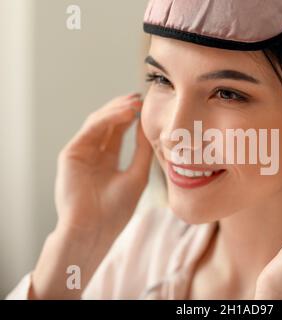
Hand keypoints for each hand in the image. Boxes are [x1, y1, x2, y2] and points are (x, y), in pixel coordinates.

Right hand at [55, 93, 152, 238]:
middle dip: (122, 108)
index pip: (117, 132)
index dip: (130, 117)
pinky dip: (108, 118)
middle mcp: (93, 155)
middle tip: (139, 97)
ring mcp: (81, 153)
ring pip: (98, 123)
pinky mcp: (71, 154)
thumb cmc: (117, 209)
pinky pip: (91, 130)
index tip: (145, 105)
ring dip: (116, 110)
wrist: (95, 228)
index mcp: (107, 161)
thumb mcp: (137, 174)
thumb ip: (142, 150)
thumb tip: (148, 126)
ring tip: (135, 102)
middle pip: (107, 124)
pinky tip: (125, 112)